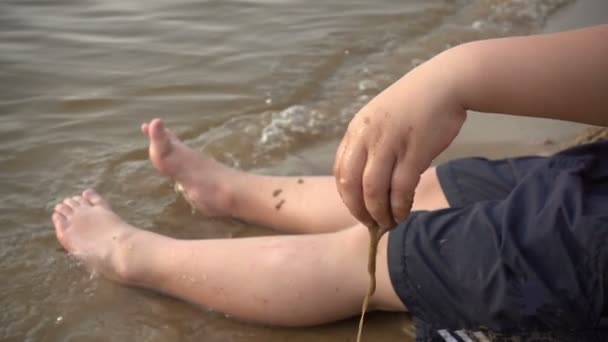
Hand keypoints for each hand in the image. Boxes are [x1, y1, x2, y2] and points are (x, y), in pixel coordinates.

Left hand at [333, 55, 465, 229]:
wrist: (445, 83)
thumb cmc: (415, 104)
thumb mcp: (380, 119)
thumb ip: (370, 145)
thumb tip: (368, 181)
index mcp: (356, 130)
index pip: (340, 171)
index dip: (347, 197)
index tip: (357, 210)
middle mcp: (367, 137)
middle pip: (351, 184)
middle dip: (358, 210)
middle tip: (370, 224)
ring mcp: (389, 144)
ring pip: (373, 190)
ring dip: (379, 213)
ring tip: (388, 224)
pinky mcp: (414, 151)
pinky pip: (400, 187)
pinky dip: (399, 206)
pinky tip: (403, 214)